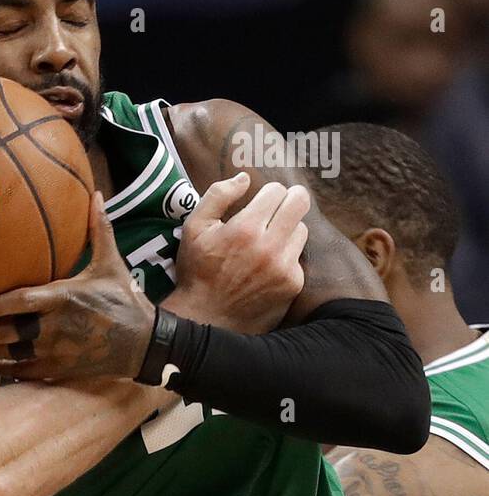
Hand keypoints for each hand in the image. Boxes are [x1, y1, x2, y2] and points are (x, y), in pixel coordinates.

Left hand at [0, 191, 155, 380]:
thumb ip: (98, 230)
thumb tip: (94, 193)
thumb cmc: (124, 300)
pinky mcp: (58, 370)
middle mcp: (57, 327)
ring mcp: (56, 352)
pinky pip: (23, 372)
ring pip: (12, 354)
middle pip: (10, 333)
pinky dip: (2, 369)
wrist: (144, 344)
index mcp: (66, 298)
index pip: (25, 303)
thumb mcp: (111, 264)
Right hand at [164, 172, 309, 331]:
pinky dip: (285, 256)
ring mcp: (284, 266)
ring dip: (288, 229)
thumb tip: (244, 178)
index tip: (261, 198)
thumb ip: (218, 196)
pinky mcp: (293, 284)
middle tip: (281, 203)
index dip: (268, 191)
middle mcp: (270, 246)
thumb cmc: (197, 271)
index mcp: (245, 228)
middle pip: (299, 204)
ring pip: (301, 230)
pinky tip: (266, 264)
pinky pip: (298, 257)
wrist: (206, 318)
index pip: (276, 192)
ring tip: (268, 239)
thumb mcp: (193, 228)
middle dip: (290, 199)